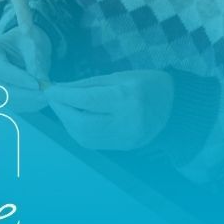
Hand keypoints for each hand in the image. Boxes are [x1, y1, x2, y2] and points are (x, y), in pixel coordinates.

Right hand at [0, 26, 51, 113]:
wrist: (23, 47)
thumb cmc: (25, 39)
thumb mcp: (32, 41)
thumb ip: (35, 60)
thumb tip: (41, 82)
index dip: (18, 78)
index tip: (37, 84)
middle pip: (2, 88)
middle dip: (26, 94)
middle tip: (47, 94)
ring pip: (9, 100)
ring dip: (30, 101)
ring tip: (48, 94)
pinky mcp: (0, 97)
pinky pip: (15, 105)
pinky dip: (30, 104)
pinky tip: (43, 97)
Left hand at [46, 71, 174, 150]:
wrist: (175, 108)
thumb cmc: (146, 84)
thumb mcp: (118, 76)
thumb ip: (88, 84)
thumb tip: (60, 88)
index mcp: (126, 97)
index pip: (86, 99)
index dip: (63, 95)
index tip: (48, 88)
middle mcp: (126, 121)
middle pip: (82, 122)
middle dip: (61, 110)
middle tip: (52, 97)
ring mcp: (125, 138)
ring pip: (84, 136)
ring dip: (66, 122)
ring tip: (61, 107)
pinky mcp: (123, 147)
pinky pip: (92, 143)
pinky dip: (77, 131)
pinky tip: (73, 119)